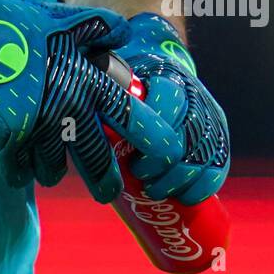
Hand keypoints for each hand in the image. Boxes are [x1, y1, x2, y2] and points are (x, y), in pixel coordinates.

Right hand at [0, 0, 184, 191]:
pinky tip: (15, 166)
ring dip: (51, 172)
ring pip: (53, 169)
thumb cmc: (18, 23)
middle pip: (96, 159)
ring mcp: (39, 125)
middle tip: (107, 193)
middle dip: (104, 182)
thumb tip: (125, 32)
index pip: (132, 118)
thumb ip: (99, 28)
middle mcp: (70, 107)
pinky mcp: (10, 137)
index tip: (165, 158)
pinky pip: (18, 169)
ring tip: (49, 171)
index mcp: (88, 81)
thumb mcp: (65, 19)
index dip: (154, 141)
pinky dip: (17, 170)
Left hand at [112, 13, 230, 205]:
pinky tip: (183, 198)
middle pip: (183, 138)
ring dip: (177, 181)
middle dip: (160, 165)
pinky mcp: (219, 139)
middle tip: (138, 176)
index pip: (166, 103)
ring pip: (201, 157)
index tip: (131, 155)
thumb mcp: (114, 77)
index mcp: (167, 78)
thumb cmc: (130, 82)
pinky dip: (201, 188)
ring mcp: (210, 119)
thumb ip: (93, 90)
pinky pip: (218, 168)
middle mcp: (194, 97)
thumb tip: (54, 115)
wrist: (166, 74)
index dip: (149, 133)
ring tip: (153, 191)